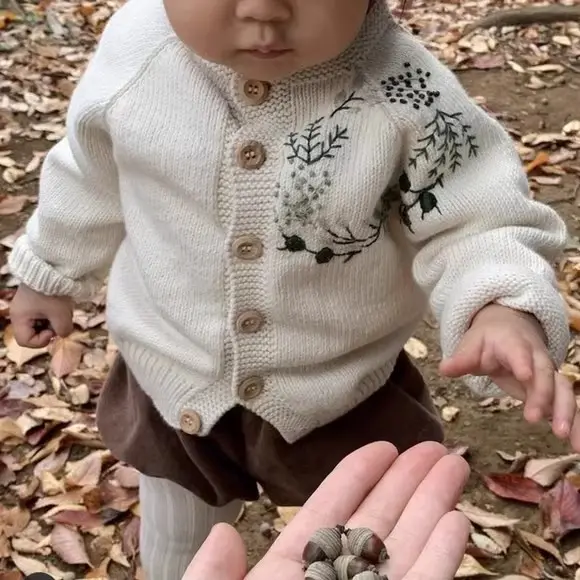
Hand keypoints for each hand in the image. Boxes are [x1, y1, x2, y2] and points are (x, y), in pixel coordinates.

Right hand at [9, 284, 73, 347]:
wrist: (53, 267)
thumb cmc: (53, 293)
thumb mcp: (61, 315)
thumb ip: (62, 330)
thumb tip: (63, 334)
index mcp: (19, 318)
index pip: (25, 341)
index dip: (40, 341)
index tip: (53, 331)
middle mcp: (19, 312)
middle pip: (33, 332)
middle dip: (49, 330)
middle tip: (60, 321)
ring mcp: (26, 304)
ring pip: (40, 322)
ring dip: (53, 320)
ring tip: (63, 310)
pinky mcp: (35, 298)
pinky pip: (43, 312)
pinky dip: (53, 312)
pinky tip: (62, 304)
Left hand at [183, 441, 469, 579]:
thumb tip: (223, 532)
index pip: (326, 515)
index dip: (356, 477)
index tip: (384, 445)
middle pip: (376, 524)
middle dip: (407, 483)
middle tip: (437, 445)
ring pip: (407, 551)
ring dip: (433, 507)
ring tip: (454, 467)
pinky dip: (442, 558)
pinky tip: (457, 523)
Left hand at [440, 304, 579, 450]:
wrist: (511, 326)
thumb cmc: (488, 339)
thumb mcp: (471, 344)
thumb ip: (461, 359)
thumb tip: (443, 369)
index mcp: (513, 344)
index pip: (519, 352)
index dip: (523, 362)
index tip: (525, 375)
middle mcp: (537, 358)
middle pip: (545, 374)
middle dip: (543, 395)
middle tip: (534, 418)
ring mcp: (548, 374)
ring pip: (563, 391)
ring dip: (567, 413)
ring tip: (565, 437)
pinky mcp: (554, 390)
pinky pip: (569, 406)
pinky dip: (576, 424)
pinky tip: (577, 447)